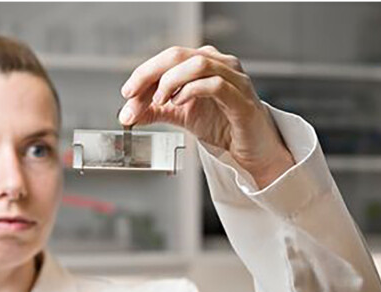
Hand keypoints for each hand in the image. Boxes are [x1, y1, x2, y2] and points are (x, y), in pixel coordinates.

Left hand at [119, 45, 294, 187]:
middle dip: (149, 75)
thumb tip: (127, 113)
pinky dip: (191, 91)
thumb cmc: (223, 125)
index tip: (127, 94)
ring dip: (170, 81)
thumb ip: (156, 110)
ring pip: (197, 64)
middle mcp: (220, 64)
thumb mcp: (182, 115)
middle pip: (178, 54)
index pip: (168, 58)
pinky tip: (179, 103)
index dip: (143, 73)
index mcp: (204, 63)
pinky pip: (214, 84)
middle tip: (132, 96)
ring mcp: (234, 79)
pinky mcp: (241, 99)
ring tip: (159, 101)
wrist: (253, 149)